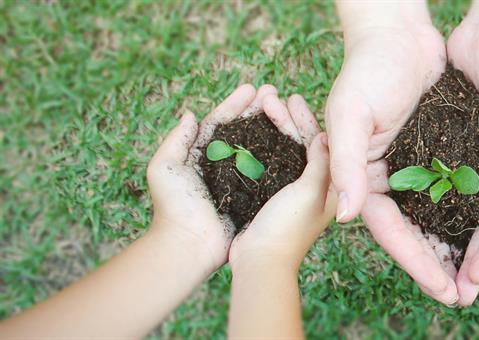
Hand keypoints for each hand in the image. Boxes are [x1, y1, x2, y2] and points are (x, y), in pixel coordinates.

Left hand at [148, 84, 278, 271]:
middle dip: (258, 108)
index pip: (221, 122)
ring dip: (272, 125)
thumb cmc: (173, 207)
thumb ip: (176, 139)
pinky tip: (294, 139)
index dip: (236, 103)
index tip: (252, 88)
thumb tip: (190, 113)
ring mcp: (242, 179)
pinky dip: (282, 154)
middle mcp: (224, 164)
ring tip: (286, 106)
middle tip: (274, 90)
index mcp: (202, 154)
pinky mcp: (256, 195)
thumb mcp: (165, 168)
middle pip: (244, 129)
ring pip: (260, 146)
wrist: (189, 244)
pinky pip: (271, 170)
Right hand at [228, 94, 334, 269]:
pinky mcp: (278, 198)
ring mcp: (297, 193)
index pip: (323, 143)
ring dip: (276, 128)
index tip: (290, 97)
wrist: (260, 261)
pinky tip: (253, 132)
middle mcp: (317, 188)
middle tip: (269, 96)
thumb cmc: (288, 228)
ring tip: (260, 106)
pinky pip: (275, 163)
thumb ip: (322, 164)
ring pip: (289, 150)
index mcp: (333, 187)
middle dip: (288, 119)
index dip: (306, 119)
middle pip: (305, 144)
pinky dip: (266, 144)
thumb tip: (324, 136)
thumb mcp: (311, 191)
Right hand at [326, 3, 460, 304]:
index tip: (443, 290)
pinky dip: (473, 210)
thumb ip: (345, 162)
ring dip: (459, 245)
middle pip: (417, 233)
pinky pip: (459, 189)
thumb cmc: (366, 68)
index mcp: (365, 178)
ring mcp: (417, 166)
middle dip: (440, 266)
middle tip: (465, 297)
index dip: (417, 263)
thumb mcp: (349, 113)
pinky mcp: (441, 151)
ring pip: (441, 216)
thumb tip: (345, 215)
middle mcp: (391, 179)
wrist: (397, 32)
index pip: (392, 231)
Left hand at [448, 9, 478, 303]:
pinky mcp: (452, 139)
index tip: (475, 279)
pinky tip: (411, 226)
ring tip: (432, 272)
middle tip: (452, 292)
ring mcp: (477, 155)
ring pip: (459, 208)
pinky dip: (428, 204)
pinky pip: (438, 179)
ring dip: (446, 239)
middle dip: (468, 256)